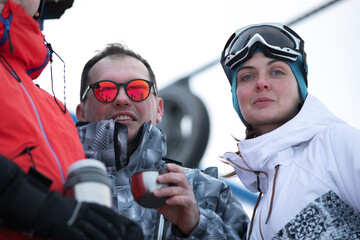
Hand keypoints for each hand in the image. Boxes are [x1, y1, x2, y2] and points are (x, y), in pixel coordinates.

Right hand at [0, 155, 142, 239]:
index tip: (124, 228)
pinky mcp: (68, 230)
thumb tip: (103, 217)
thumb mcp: (77, 205)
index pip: (107, 212)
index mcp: (87, 204)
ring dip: (104, 239)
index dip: (117, 221)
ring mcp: (76, 221)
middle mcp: (84, 212)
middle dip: (113, 233)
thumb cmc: (60, 207)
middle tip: (119, 239)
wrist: (42, 209)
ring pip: (95, 232)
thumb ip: (89, 211)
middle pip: (103, 223)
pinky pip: (82, 238)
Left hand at [154, 163, 199, 234]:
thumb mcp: (164, 203)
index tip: (166, 165)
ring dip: (167, 190)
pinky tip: (168, 201)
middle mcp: (185, 189)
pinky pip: (184, 200)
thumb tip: (142, 197)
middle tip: (158, 179)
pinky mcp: (190, 205)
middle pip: (180, 178)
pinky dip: (175, 199)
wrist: (186, 222)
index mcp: (180, 185)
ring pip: (179, 189)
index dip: (174, 168)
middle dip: (168, 177)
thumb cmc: (177, 210)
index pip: (180, 172)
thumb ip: (155, 198)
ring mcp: (188, 196)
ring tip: (157, 193)